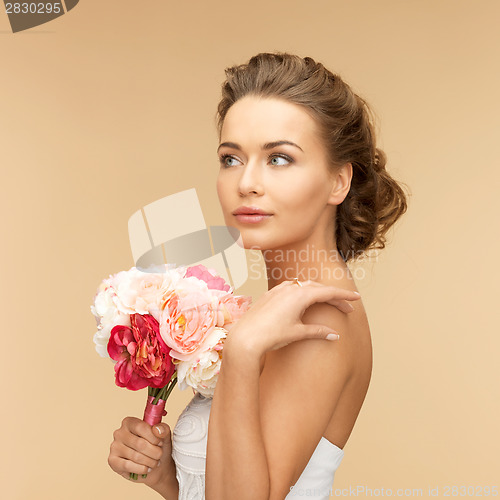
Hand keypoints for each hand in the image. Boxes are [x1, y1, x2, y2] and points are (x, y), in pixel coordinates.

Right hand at [108, 417, 175, 488]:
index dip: (154, 437)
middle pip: (139, 443)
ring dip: (150, 462)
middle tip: (159, 455)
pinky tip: (146, 468)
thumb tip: (157, 430)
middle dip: (154, 452)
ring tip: (155, 462)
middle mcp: (119, 432)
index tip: (160, 443)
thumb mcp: (164, 436)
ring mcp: (114, 447)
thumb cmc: (157, 447)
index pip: (141, 427)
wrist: (155, 466)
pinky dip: (141, 469)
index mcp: (129, 422)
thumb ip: (163, 429)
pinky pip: (128, 466)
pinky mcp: (112, 461)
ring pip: (135, 456)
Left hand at [225, 279, 360, 355]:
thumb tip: (336, 335)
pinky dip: (302, 292)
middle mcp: (289, 288)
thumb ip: (318, 332)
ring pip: (303, 285)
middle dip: (333, 296)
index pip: (328, 292)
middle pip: (318, 288)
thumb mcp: (298, 333)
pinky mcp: (269, 295)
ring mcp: (277, 290)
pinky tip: (302, 300)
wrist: (245, 338)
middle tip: (346, 307)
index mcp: (300, 295)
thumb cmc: (271, 336)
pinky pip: (290, 288)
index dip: (344, 296)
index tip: (357, 298)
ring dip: (317, 292)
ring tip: (327, 302)